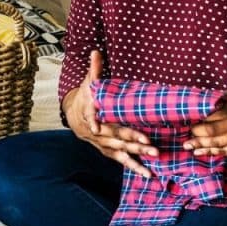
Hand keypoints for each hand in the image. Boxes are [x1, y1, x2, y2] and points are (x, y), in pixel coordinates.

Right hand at [63, 50, 157, 177]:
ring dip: (136, 158)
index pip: (92, 117)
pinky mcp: (108, 150)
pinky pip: (121, 159)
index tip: (98, 128)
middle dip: (131, 141)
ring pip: (119, 150)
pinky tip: (148, 174)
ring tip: (152, 163)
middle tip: (150, 145)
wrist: (74, 116)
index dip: (95, 122)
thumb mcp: (87, 82)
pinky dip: (134, 167)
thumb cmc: (86, 97)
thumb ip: (94, 69)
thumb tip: (96, 51)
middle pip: (113, 136)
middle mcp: (96, 131)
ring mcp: (102, 142)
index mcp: (90, 113)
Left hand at [183, 88, 226, 155]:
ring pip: (218, 143)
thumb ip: (218, 100)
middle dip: (196, 133)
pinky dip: (212, 152)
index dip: (199, 119)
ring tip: (188, 145)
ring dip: (200, 145)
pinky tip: (200, 151)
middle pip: (213, 130)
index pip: (214, 114)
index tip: (187, 120)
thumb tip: (194, 107)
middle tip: (185, 135)